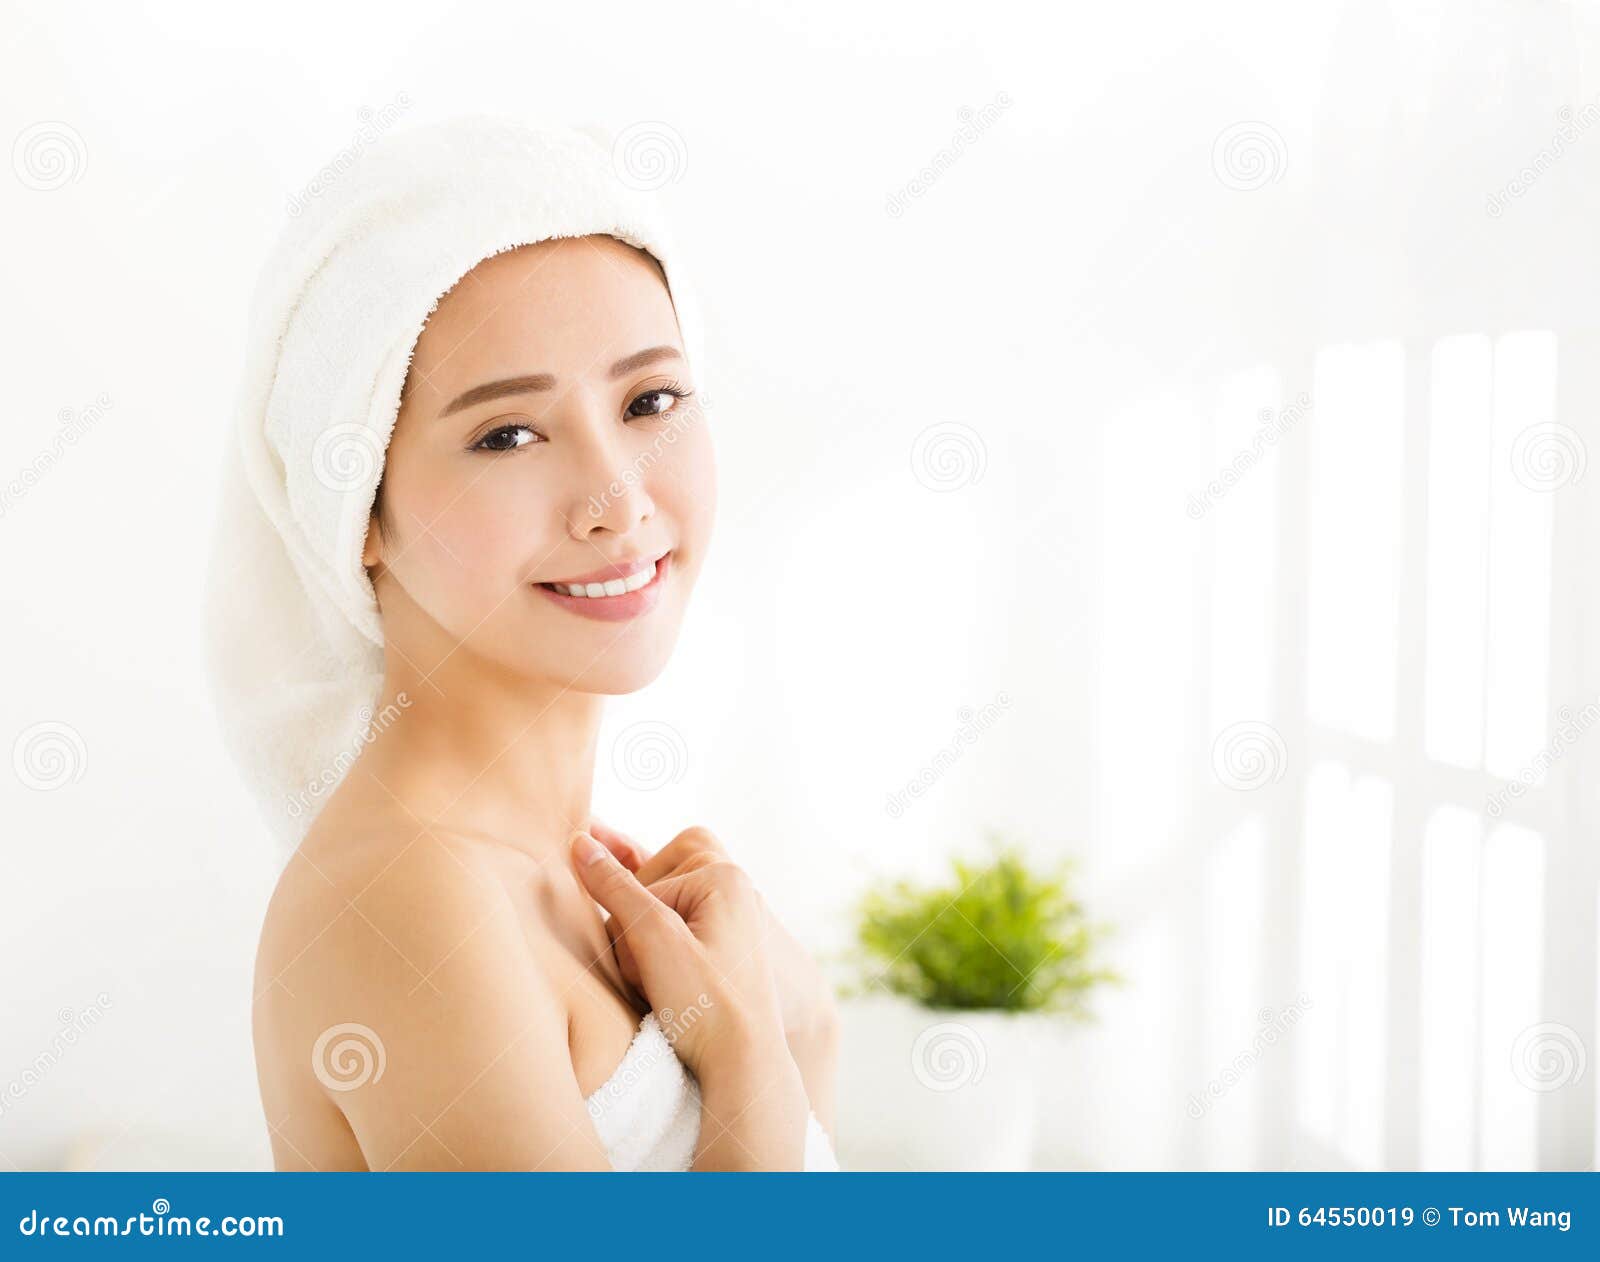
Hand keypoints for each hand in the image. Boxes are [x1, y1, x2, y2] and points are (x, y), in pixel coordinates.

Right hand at [588, 819, 837, 1047]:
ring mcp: (733, 918)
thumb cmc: (707, 1007)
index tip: (655, 970)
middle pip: (652, 893)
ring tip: (666, 985)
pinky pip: (676, 932)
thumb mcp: (654, 942)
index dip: (630, 932)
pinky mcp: (726, 945)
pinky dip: (661, 954)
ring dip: (647, 947)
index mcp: (726, 875)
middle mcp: (736, 888)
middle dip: (639, 934)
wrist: (745, 1066)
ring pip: (660, 915)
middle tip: (658, 977)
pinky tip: (669, 986)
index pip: (641, 886)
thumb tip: (581, 843)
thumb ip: (616, 889)